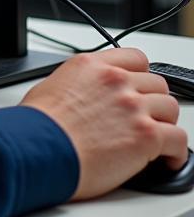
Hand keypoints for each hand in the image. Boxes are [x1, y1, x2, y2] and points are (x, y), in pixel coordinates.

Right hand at [22, 48, 187, 199]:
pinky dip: (176, 152)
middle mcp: (115, 80)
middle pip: (157, 83)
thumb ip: (76, 84)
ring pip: (171, 108)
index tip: (139, 88)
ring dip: (165, 123)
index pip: (135, 58)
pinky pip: (178, 139)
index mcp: (91, 65)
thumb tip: (79, 96)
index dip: (140, 75)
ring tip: (157, 139)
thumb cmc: (39, 123)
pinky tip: (168, 159)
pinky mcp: (146, 135)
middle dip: (153, 101)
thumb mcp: (50, 86)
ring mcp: (133, 106)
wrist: (40, 146)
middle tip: (147, 117)